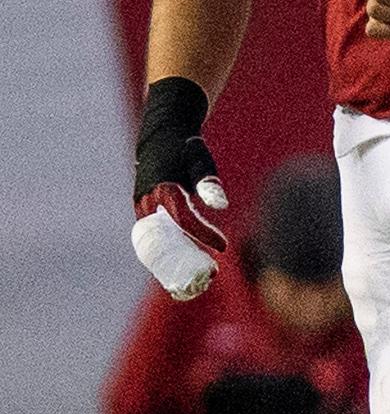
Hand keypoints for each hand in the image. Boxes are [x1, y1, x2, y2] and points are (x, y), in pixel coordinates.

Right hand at [131, 76, 226, 299]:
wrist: (161, 134)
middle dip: (185, 260)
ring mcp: (142, 208)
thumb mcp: (200, 160)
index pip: (184, 220)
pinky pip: (152, 239)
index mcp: (163, 189)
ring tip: (196, 279)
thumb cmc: (185, 148)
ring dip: (172, 263)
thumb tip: (222, 205)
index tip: (223, 247)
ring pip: (155, 244)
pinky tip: (183, 268)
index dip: (204, 235)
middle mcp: (148, 202)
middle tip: (210, 274)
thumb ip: (209, 183)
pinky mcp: (143, 213)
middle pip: (165, 241)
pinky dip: (165, 255)